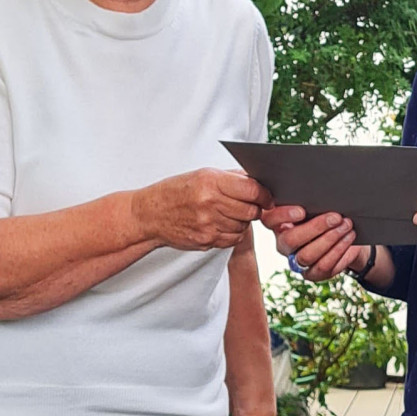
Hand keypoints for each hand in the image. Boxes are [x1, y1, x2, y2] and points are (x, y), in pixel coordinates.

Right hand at [133, 169, 271, 250]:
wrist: (149, 214)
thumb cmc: (176, 191)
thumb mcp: (202, 175)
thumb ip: (232, 178)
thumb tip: (259, 181)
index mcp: (210, 182)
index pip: (252, 190)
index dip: (265, 195)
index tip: (267, 196)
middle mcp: (210, 203)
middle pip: (251, 211)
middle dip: (255, 208)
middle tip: (249, 205)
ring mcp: (208, 225)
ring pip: (244, 226)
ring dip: (242, 221)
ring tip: (229, 213)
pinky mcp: (206, 241)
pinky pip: (233, 239)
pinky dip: (232, 232)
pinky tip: (221, 224)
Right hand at [260, 204, 366, 281]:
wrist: (343, 235)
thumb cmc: (325, 214)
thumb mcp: (315, 204)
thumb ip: (309, 200)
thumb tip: (317, 188)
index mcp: (278, 223)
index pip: (270, 219)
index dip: (283, 215)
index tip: (301, 210)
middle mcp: (283, 244)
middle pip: (291, 240)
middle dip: (316, 227)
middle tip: (336, 217)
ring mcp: (296, 261)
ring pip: (308, 255)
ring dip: (331, 239)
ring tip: (347, 226)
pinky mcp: (311, 273)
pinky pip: (323, 266)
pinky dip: (339, 251)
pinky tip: (349, 238)